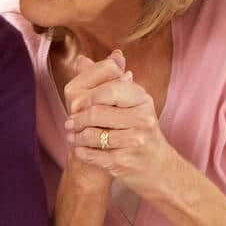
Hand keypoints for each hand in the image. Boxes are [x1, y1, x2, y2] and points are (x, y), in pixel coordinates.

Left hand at [65, 63, 173, 196]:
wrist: (156, 166)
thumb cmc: (138, 129)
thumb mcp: (128, 102)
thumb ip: (105, 80)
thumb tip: (81, 59)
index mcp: (142, 99)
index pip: (110, 89)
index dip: (89, 96)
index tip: (78, 103)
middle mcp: (143, 119)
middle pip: (98, 112)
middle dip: (78, 118)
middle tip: (69, 123)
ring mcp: (136, 141)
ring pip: (93, 135)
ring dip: (77, 137)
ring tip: (72, 136)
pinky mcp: (126, 162)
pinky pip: (94, 154)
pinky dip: (82, 152)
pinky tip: (80, 149)